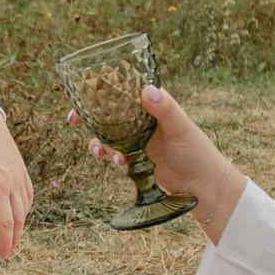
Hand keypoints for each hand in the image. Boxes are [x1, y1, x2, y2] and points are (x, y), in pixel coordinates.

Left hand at [0, 109, 32, 257]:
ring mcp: (20, 177)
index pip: (6, 221)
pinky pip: (29, 195)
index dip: (6, 240)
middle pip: (19, 218)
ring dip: (20, 225)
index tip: (3, 253)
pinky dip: (25, 209)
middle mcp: (12, 183)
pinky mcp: (22, 171)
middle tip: (7, 250)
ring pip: (26, 208)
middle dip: (14, 238)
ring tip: (11, 236)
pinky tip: (18, 214)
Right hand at [70, 83, 245, 244]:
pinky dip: (109, 155)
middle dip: (88, 115)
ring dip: (98, 140)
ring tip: (99, 152)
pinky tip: (116, 162)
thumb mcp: (180, 128)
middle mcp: (142, 119)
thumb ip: (165, 109)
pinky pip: (114, 152)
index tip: (82, 92)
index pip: (122, 90)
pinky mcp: (136, 157)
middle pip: (108, 112)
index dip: (100, 89)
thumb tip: (146, 89)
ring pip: (108, 134)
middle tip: (72, 120)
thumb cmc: (197, 151)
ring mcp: (138, 139)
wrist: (203, 185)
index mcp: (153, 105)